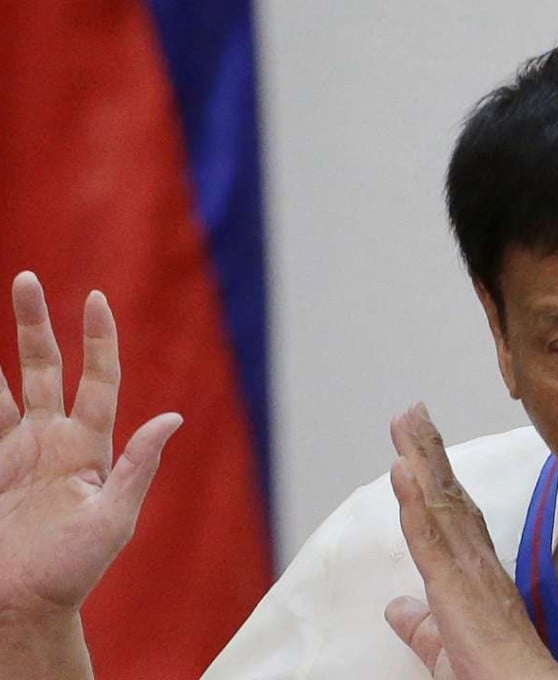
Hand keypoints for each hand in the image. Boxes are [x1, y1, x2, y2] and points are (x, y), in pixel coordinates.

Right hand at [0, 272, 180, 619]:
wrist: (22, 605)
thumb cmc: (75, 569)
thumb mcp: (114, 518)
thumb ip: (138, 466)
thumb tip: (175, 417)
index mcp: (88, 447)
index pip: (98, 380)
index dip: (98, 341)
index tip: (95, 299)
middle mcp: (50, 439)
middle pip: (44, 369)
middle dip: (34, 325)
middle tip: (27, 279)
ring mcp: (14, 451)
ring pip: (5, 386)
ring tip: (3, 302)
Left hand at [384, 403, 557, 679]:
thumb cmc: (491, 673)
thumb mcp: (443, 645)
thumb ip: (420, 624)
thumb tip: (397, 608)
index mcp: (473, 570)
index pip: (452, 510)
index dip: (436, 474)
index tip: (421, 443)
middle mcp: (473, 557)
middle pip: (447, 492)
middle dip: (428, 450)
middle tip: (411, 411)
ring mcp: (465, 565)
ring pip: (437, 501)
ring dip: (419, 458)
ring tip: (405, 421)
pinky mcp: (453, 581)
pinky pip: (428, 533)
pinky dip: (413, 499)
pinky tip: (402, 468)